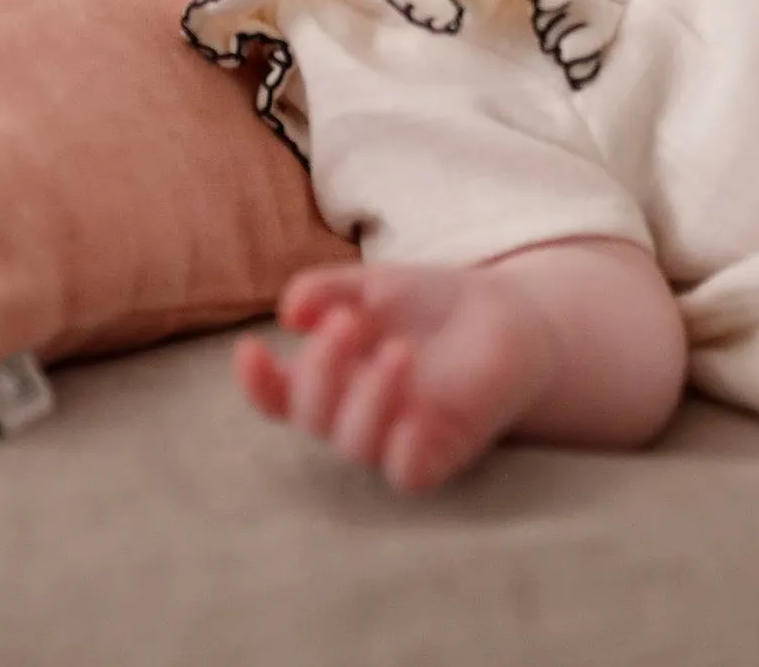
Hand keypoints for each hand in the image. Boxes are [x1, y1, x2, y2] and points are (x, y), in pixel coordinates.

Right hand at [235, 261, 553, 492]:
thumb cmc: (430, 304)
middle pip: (313, 416)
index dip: (256, 382)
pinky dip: (402, 450)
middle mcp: (354, 413)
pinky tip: (414, 415)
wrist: (508, 316)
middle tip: (345, 321)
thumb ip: (329, 290)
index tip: (250, 349)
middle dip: (320, 369)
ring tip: (398, 350)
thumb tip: (290, 311)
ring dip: (367, 399)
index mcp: (331, 377)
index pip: (279, 395)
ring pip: (355, 445)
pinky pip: (408, 473)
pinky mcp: (439, 453)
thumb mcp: (375, 284)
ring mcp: (395, 437)